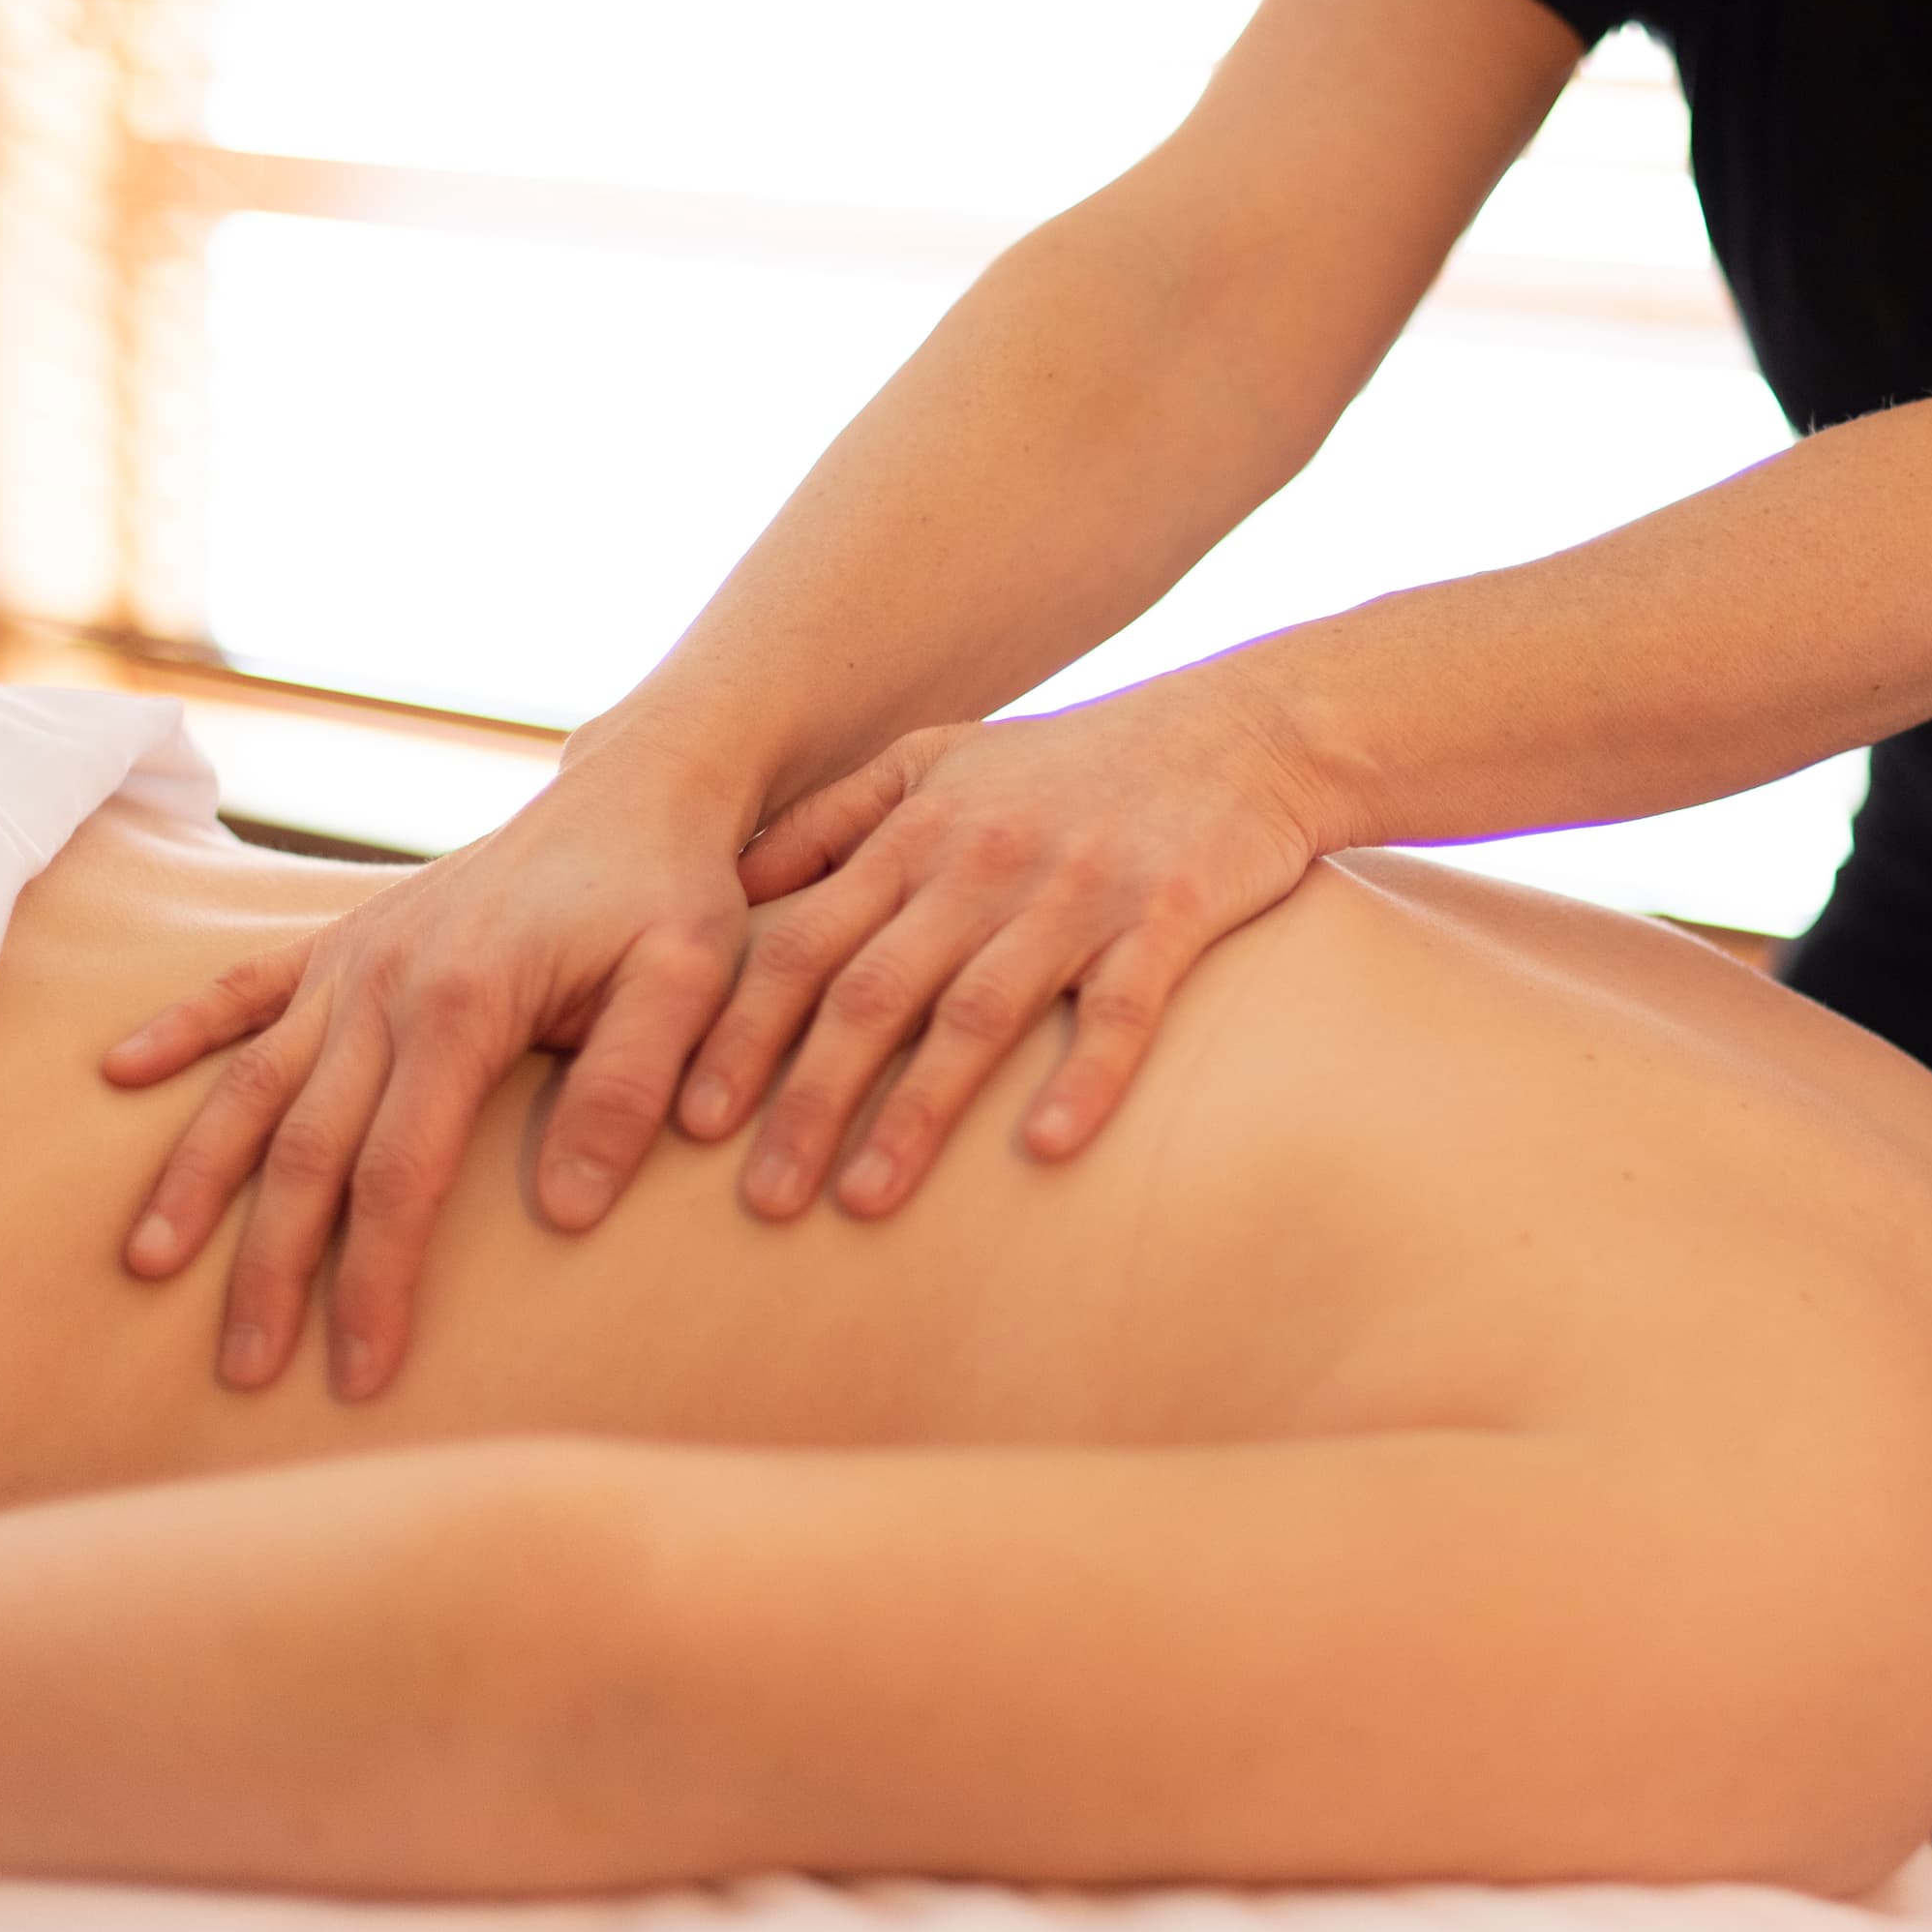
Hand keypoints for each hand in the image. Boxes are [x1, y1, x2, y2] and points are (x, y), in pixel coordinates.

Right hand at [100, 739, 755, 1399]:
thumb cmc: (669, 894)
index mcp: (464, 1001)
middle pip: (308, 1147)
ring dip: (197, 1175)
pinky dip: (180, 1029)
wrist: (635, 794)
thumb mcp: (687, 980)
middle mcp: (384, 981)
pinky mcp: (343, 938)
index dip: (374, 1277)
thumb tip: (567, 1214)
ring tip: (149, 1263)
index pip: (401, 1171)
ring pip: (253, 1081)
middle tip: (244, 1369)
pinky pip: (243, 986)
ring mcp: (353, 958)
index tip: (360, 1371)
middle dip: (269, 1264)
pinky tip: (119, 1075)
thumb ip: (628, 1087)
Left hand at [681, 675, 1338, 1222]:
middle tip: (761, 1200)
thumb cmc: (1073, 765)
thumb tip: (726, 889)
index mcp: (916, 834)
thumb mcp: (937, 763)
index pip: (802, 943)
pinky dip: (1083, 1077)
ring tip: (865, 1201)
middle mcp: (982, 862)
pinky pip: (1121, 1007)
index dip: (742, 1031)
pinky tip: (1045, 1149)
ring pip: (977, 1010)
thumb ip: (833, 822)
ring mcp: (1076, 889)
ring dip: (917, 1111)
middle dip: (807, 1098)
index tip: (690, 1120)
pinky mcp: (1169, 912)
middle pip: (872, 991)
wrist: (1241, 729)